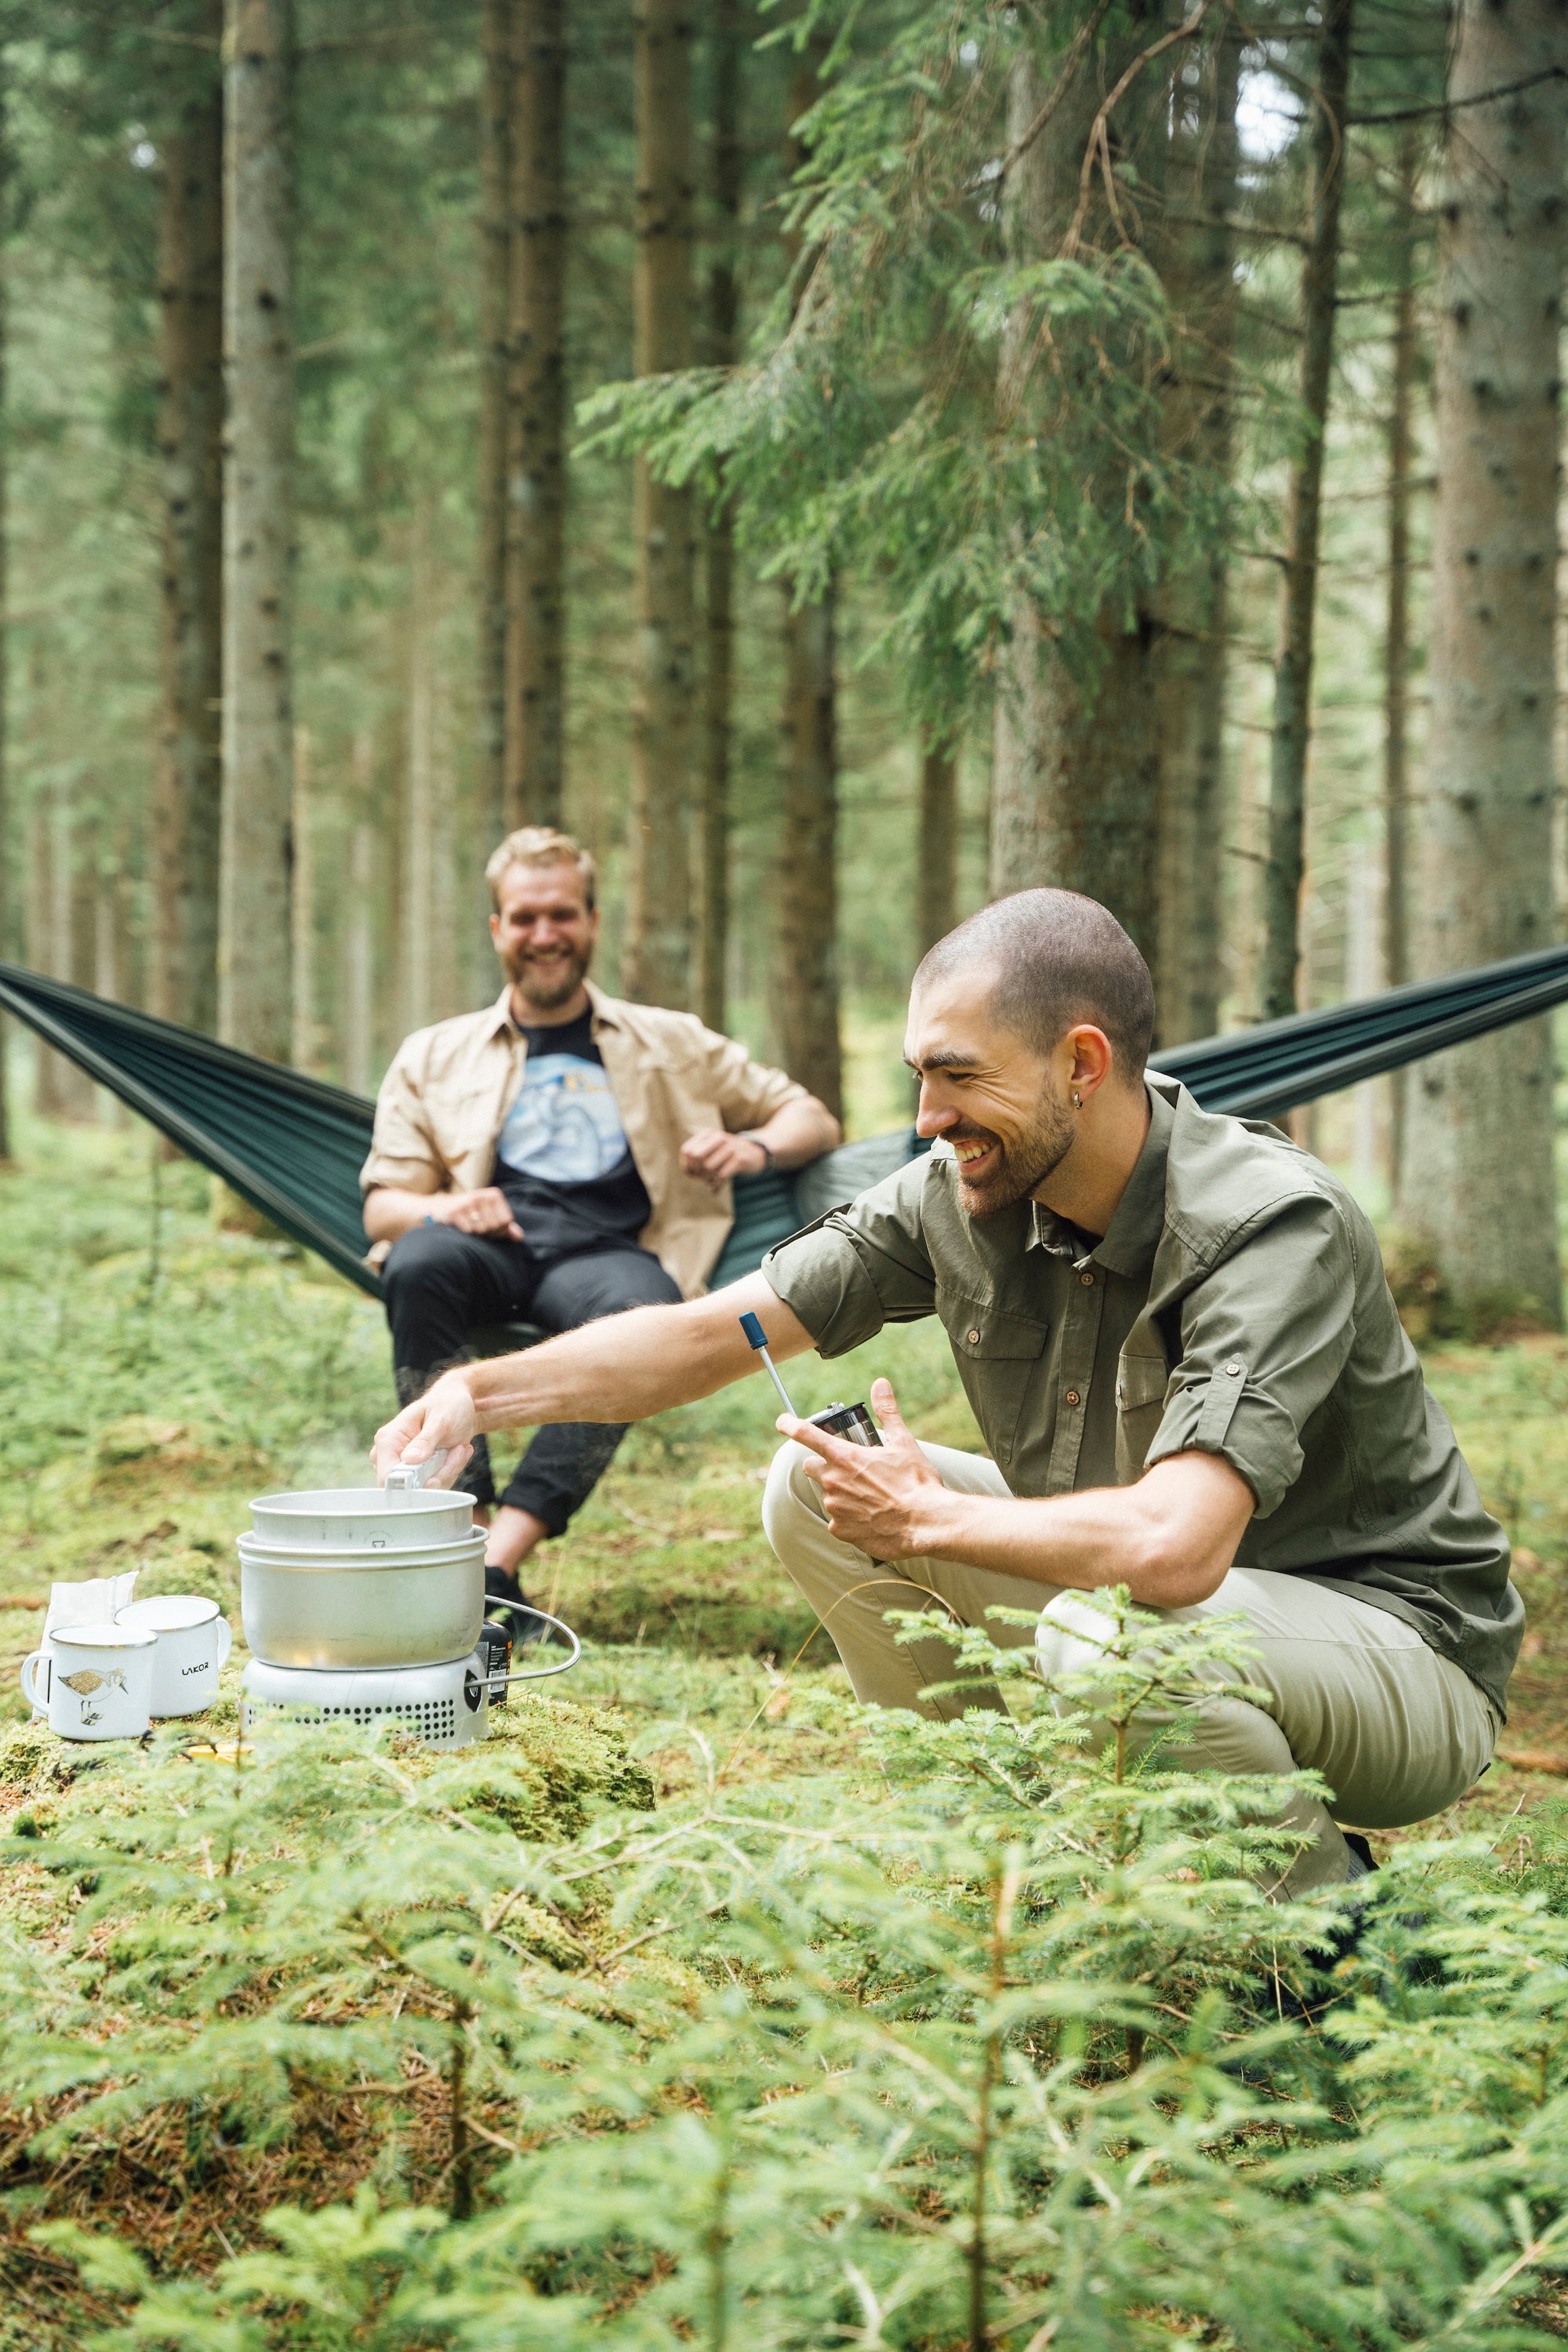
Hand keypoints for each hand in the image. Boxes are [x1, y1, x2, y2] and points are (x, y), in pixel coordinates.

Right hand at [371, 1371, 478, 1488]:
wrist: (458, 1404)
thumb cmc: (447, 1405)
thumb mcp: (440, 1419)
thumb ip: (425, 1440)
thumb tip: (409, 1459)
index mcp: (389, 1439)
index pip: (387, 1477)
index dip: (411, 1485)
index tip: (436, 1479)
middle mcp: (391, 1455)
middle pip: (409, 1487)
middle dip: (438, 1475)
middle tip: (458, 1451)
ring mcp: (404, 1465)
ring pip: (425, 1488)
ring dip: (448, 1471)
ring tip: (459, 1447)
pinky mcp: (418, 1471)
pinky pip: (434, 1485)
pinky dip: (450, 1471)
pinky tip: (458, 1452)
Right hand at [428, 1187, 522, 1240]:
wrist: (439, 1208)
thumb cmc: (470, 1213)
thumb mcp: (489, 1215)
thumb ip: (505, 1226)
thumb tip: (519, 1237)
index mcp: (494, 1194)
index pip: (506, 1221)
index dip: (500, 1230)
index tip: (490, 1226)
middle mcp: (482, 1195)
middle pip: (494, 1226)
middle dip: (488, 1232)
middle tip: (477, 1226)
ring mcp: (467, 1202)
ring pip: (482, 1230)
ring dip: (476, 1233)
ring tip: (469, 1225)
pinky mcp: (455, 1211)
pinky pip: (468, 1231)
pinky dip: (465, 1233)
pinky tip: (460, 1225)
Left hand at [680, 1128, 769, 1189]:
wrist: (757, 1153)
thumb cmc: (729, 1155)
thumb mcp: (713, 1151)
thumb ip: (697, 1159)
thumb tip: (688, 1172)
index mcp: (709, 1134)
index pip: (687, 1150)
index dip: (686, 1165)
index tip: (694, 1174)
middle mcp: (719, 1137)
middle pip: (695, 1157)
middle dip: (695, 1171)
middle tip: (701, 1178)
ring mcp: (730, 1147)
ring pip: (708, 1167)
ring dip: (707, 1179)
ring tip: (710, 1182)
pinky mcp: (740, 1159)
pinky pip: (721, 1175)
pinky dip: (716, 1185)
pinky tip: (716, 1189)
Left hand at [776, 1378, 948, 1558]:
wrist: (925, 1523)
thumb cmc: (916, 1482)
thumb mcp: (903, 1442)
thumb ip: (887, 1412)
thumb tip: (880, 1384)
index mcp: (844, 1456)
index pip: (805, 1434)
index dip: (789, 1425)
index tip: (782, 1421)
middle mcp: (833, 1480)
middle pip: (812, 1467)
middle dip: (825, 1466)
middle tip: (851, 1469)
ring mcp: (834, 1507)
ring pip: (827, 1494)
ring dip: (841, 1492)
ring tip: (870, 1495)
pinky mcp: (840, 1530)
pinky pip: (837, 1520)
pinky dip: (849, 1517)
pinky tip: (871, 1516)